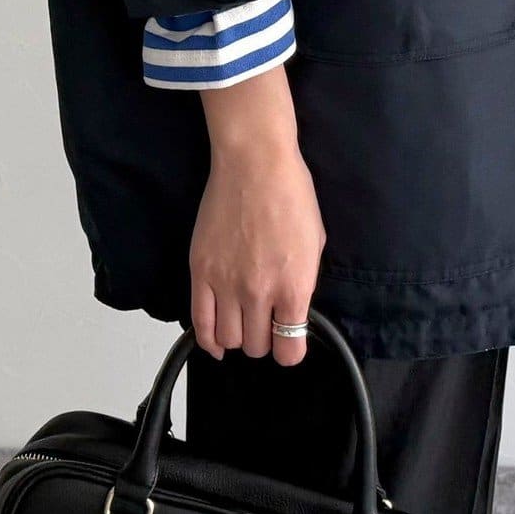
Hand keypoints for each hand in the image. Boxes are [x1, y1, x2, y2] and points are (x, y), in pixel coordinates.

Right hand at [189, 65, 324, 365]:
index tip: (289, 341)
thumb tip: (293, 309)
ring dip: (238, 337)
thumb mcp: (315, 243)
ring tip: (242, 322)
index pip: (289, 350)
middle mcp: (259, 292)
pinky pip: (199, 323)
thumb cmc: (293, 194)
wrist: (255, 163)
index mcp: (294, 286)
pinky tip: (215, 341)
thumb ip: (303, 283)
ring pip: (229, 340)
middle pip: (257, 347)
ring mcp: (226, 284)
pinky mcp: (200, 271)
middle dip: (264, 340)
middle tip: (266, 323)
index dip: (290, 350)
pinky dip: (208, 339)